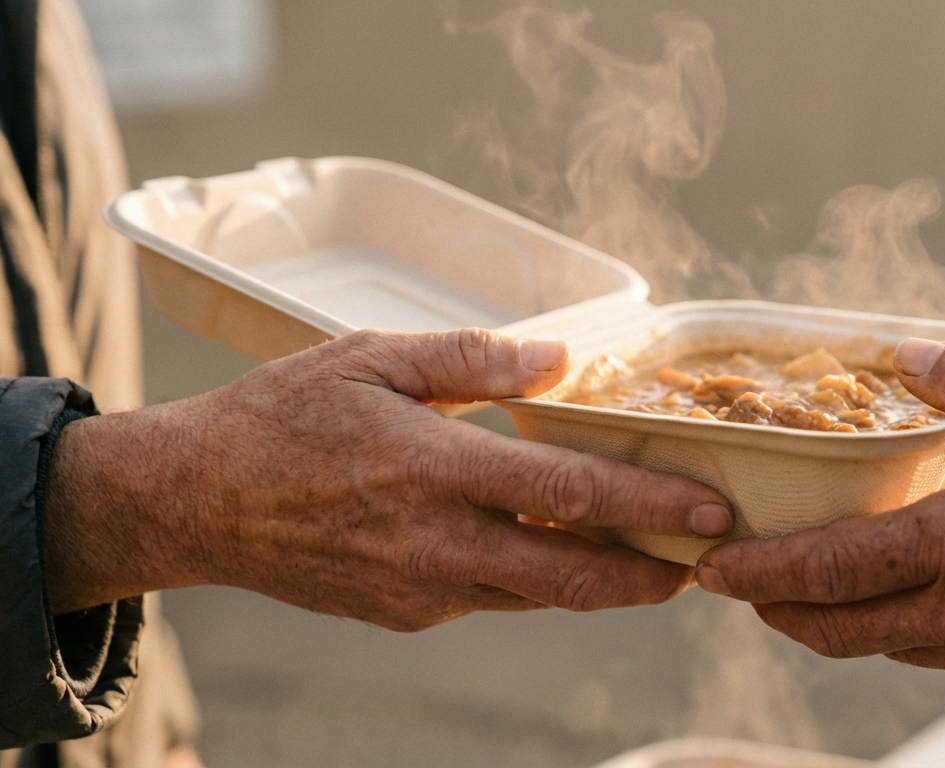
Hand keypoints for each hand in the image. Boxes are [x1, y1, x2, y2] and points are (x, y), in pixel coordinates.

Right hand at [42, 329, 731, 628]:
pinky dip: (534, 577)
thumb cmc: (280, 416)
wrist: (194, 501)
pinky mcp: (404, 614)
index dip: (648, 507)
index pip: (567, 494)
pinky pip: (490, 598)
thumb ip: (471, 360)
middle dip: (651, 572)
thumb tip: (559, 359)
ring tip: (652, 558)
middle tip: (706, 558)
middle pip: (572, 574)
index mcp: (432, 469)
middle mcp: (435, 543)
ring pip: (538, 596)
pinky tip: (552, 549)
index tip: (708, 510)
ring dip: (602, 582)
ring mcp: (420, 590)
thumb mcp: (369, 358)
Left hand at [696, 338, 944, 702]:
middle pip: (839, 630)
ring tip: (815, 582)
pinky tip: (916, 593)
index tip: (711, 570)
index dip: (761, 574)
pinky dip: (904, 629)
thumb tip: (910, 354)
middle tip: (740, 583)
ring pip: (888, 648)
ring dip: (838, 620)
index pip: (832, 571)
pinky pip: (943, 657)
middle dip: (776, 610)